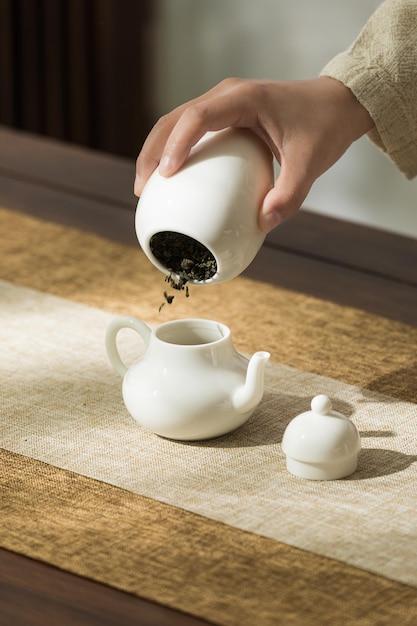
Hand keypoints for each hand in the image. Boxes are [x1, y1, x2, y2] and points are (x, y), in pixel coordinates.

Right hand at [135, 77, 373, 232]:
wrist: (336, 104)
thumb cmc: (323, 128)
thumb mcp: (311, 164)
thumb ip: (290, 195)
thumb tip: (263, 224)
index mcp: (244, 98)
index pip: (197, 117)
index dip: (177, 144)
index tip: (166, 176)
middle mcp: (227, 95)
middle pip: (174, 118)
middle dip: (152, 152)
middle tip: (142, 189)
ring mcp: (223, 103)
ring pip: (174, 121)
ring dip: (156, 151)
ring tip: (145, 187)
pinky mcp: (224, 114)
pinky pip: (189, 130)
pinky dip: (173, 151)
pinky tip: (170, 180)